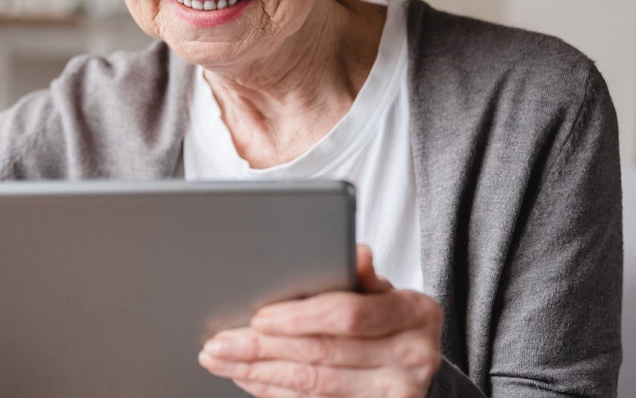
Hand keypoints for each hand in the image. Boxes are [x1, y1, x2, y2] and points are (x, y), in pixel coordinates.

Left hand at [198, 245, 441, 397]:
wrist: (414, 359)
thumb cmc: (388, 316)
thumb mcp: (381, 290)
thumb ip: (359, 275)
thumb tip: (356, 253)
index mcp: (415, 312)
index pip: (349, 315)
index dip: (299, 317)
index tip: (258, 318)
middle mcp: (414, 355)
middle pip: (323, 353)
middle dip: (262, 347)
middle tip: (219, 342)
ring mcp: (397, 391)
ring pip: (314, 383)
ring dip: (259, 372)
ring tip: (222, 360)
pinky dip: (275, 390)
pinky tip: (250, 377)